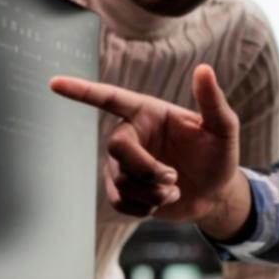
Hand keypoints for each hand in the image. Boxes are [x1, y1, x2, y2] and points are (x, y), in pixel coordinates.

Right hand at [50, 65, 246, 229]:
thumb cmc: (219, 156)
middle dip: (146, 169)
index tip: (54, 83)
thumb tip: (204, 69)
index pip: (110, 98)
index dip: (81, 91)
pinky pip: (117, 201)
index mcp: (149, 113)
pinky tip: (159, 204)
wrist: (215, 194)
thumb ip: (213, 101)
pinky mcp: (123, 189)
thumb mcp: (223, 128)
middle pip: (116, 147)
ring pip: (120, 179)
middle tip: (173, 178)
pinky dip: (142, 208)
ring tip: (174, 191)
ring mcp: (124, 163)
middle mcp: (131, 134)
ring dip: (151, 193)